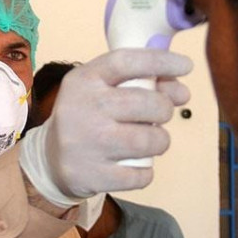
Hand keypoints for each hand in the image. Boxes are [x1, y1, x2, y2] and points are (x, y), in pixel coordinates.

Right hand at [19, 48, 191, 204]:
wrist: (51, 160)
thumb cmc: (88, 116)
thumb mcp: (103, 89)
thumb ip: (142, 83)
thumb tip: (181, 91)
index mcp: (85, 80)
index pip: (126, 62)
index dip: (161, 61)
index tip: (186, 66)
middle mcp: (84, 108)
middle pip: (148, 103)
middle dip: (165, 109)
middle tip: (160, 114)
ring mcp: (88, 144)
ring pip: (150, 140)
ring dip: (160, 141)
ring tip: (150, 140)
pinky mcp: (93, 175)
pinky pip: (141, 174)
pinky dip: (145, 171)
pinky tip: (135, 164)